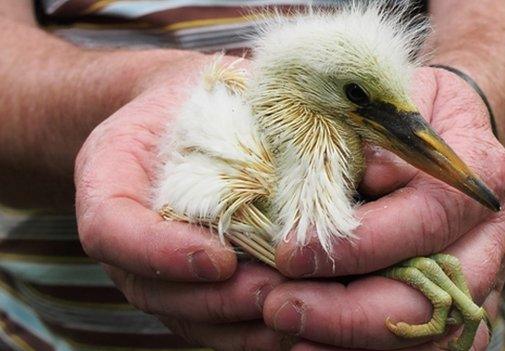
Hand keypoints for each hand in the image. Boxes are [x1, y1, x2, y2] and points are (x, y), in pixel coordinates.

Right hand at [75, 53, 290, 349]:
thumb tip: (325, 138)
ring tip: (291, 318)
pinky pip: (214, 325)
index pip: (111, 230)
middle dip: (218, 300)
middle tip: (272, 294)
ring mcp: (157, 271)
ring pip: (188, 318)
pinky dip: (252, 334)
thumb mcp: (205, 85)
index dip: (160, 253)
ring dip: (240, 325)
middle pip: (154, 291)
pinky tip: (295, 330)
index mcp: (111, 183)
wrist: (183, 127)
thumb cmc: (198, 104)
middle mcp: (127, 239)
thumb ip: (240, 109)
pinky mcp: (192, 288)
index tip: (221, 259)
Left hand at [264, 67, 504, 349]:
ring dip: (354, 346)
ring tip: (289, 336)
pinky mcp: (464, 306)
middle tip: (278, 309)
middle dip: (346, 316)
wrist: (452, 129)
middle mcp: (491, 236)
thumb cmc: (413, 111)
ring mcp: (485, 279)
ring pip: (432, 339)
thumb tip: (350, 183)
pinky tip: (317, 345)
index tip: (290, 254)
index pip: (426, 220)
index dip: (358, 245)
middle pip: (433, 300)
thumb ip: (371, 141)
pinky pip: (428, 347)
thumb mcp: (390, 102)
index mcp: (480, 172)